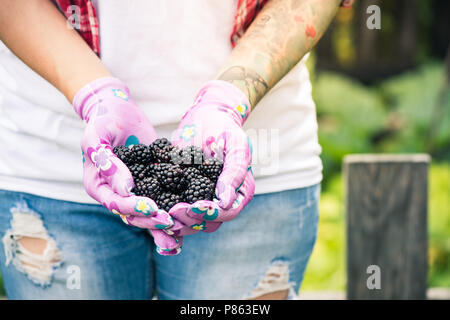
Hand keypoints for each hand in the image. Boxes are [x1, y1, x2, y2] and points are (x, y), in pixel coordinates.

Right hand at [74, 77, 180, 254]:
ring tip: (183, 232)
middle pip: (134, 215)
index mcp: (98, 186)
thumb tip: (126, 188)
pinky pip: (164, 199)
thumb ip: (106, 161)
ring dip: (165, 226)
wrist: (117, 110)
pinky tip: (193, 219)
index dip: (133, 208)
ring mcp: (136, 191)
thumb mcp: (96, 137)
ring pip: (150, 214)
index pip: (115, 203)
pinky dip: (176, 210)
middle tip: (172, 222)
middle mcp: (116, 193)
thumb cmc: (102, 120)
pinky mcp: (153, 184)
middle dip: (153, 221)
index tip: (152, 208)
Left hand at [167, 80, 254, 234]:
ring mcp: (201, 201)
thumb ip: (234, 172)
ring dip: (175, 222)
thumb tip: (225, 201)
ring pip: (191, 223)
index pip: (228, 212)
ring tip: (160, 214)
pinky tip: (151, 211)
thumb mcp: (235, 146)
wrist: (204, 118)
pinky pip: (174, 212)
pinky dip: (164, 214)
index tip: (193, 207)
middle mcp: (221, 202)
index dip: (211, 213)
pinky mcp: (182, 197)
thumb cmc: (224, 129)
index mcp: (239, 192)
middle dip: (189, 220)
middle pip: (208, 223)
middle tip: (172, 211)